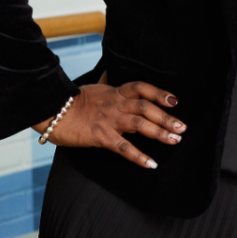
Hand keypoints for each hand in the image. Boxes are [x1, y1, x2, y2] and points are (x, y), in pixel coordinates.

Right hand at [33, 81, 185, 168]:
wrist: (53, 112)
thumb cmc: (74, 101)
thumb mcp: (94, 88)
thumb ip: (106, 82)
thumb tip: (109, 73)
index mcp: (116, 92)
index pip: (143, 88)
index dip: (160, 93)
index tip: (175, 100)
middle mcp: (116, 104)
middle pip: (146, 108)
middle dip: (167, 117)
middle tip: (183, 128)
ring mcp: (110, 120)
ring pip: (140, 125)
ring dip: (160, 133)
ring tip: (175, 140)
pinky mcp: (101, 137)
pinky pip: (124, 148)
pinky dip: (139, 157)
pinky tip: (152, 164)